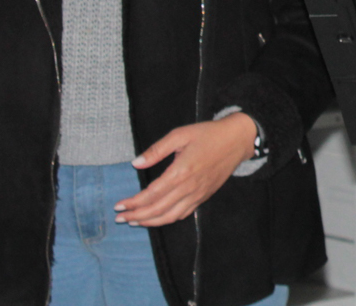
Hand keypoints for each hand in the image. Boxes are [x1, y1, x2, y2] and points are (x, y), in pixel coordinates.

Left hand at [116, 113, 258, 226]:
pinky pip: (184, 214)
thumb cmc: (208, 134)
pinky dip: (168, 219)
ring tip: (134, 222)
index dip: (133, 203)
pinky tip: (158, 218)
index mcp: (180, 171)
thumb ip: (156, 150)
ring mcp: (198, 194)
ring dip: (150, 222)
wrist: (237, 140)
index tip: (118, 206)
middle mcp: (189, 187)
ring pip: (170, 216)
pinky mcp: (204, 196)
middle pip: (158, 209)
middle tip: (120, 218)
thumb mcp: (180, 134)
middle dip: (137, 216)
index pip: (151, 194)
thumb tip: (136, 163)